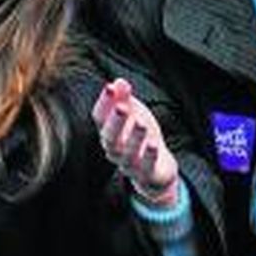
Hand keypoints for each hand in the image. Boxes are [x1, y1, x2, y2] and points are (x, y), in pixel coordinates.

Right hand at [92, 78, 180, 208]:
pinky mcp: (146, 175)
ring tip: (141, 124)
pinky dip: (149, 156)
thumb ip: (124, 98)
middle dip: (115, 122)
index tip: (109, 87)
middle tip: (121, 108)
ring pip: (127, 154)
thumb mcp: (133, 114)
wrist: (156, 169)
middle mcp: (114, 149)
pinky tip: (153, 145)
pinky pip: (146, 167)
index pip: (100, 118)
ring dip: (134, 138)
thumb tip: (119, 81)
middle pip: (110, 138)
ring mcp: (129, 164)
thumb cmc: (139, 136)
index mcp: (108, 132)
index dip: (104, 104)